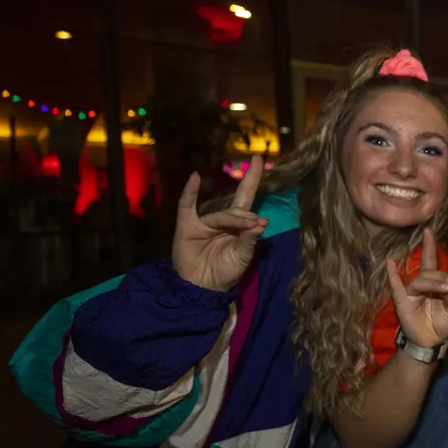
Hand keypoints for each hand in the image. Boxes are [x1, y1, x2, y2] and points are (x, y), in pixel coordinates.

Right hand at [172, 160, 267, 291]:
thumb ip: (250, 240)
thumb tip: (260, 223)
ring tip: (249, 224)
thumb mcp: (243, 257)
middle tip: (258, 223)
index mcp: (238, 225)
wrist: (203, 288)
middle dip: (248, 216)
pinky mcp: (187, 227)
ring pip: (222, 215)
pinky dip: (189, 192)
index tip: (258, 160)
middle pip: (238, 209)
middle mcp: (222, 221)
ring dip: (236, 219)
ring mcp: (204, 222)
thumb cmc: (226, 271)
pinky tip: (193, 178)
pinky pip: (187, 206)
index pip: (246, 197)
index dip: (252, 179)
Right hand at [386, 227, 447, 348]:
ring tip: (445, 288)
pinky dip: (393, 276)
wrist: (434, 343)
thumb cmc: (443, 325)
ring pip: (420, 280)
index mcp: (434, 284)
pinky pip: (397, 288)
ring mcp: (411, 293)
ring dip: (433, 282)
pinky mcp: (403, 302)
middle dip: (440, 276)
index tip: (429, 230)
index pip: (431, 262)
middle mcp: (421, 285)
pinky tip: (390, 264)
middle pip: (429, 272)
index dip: (430, 246)